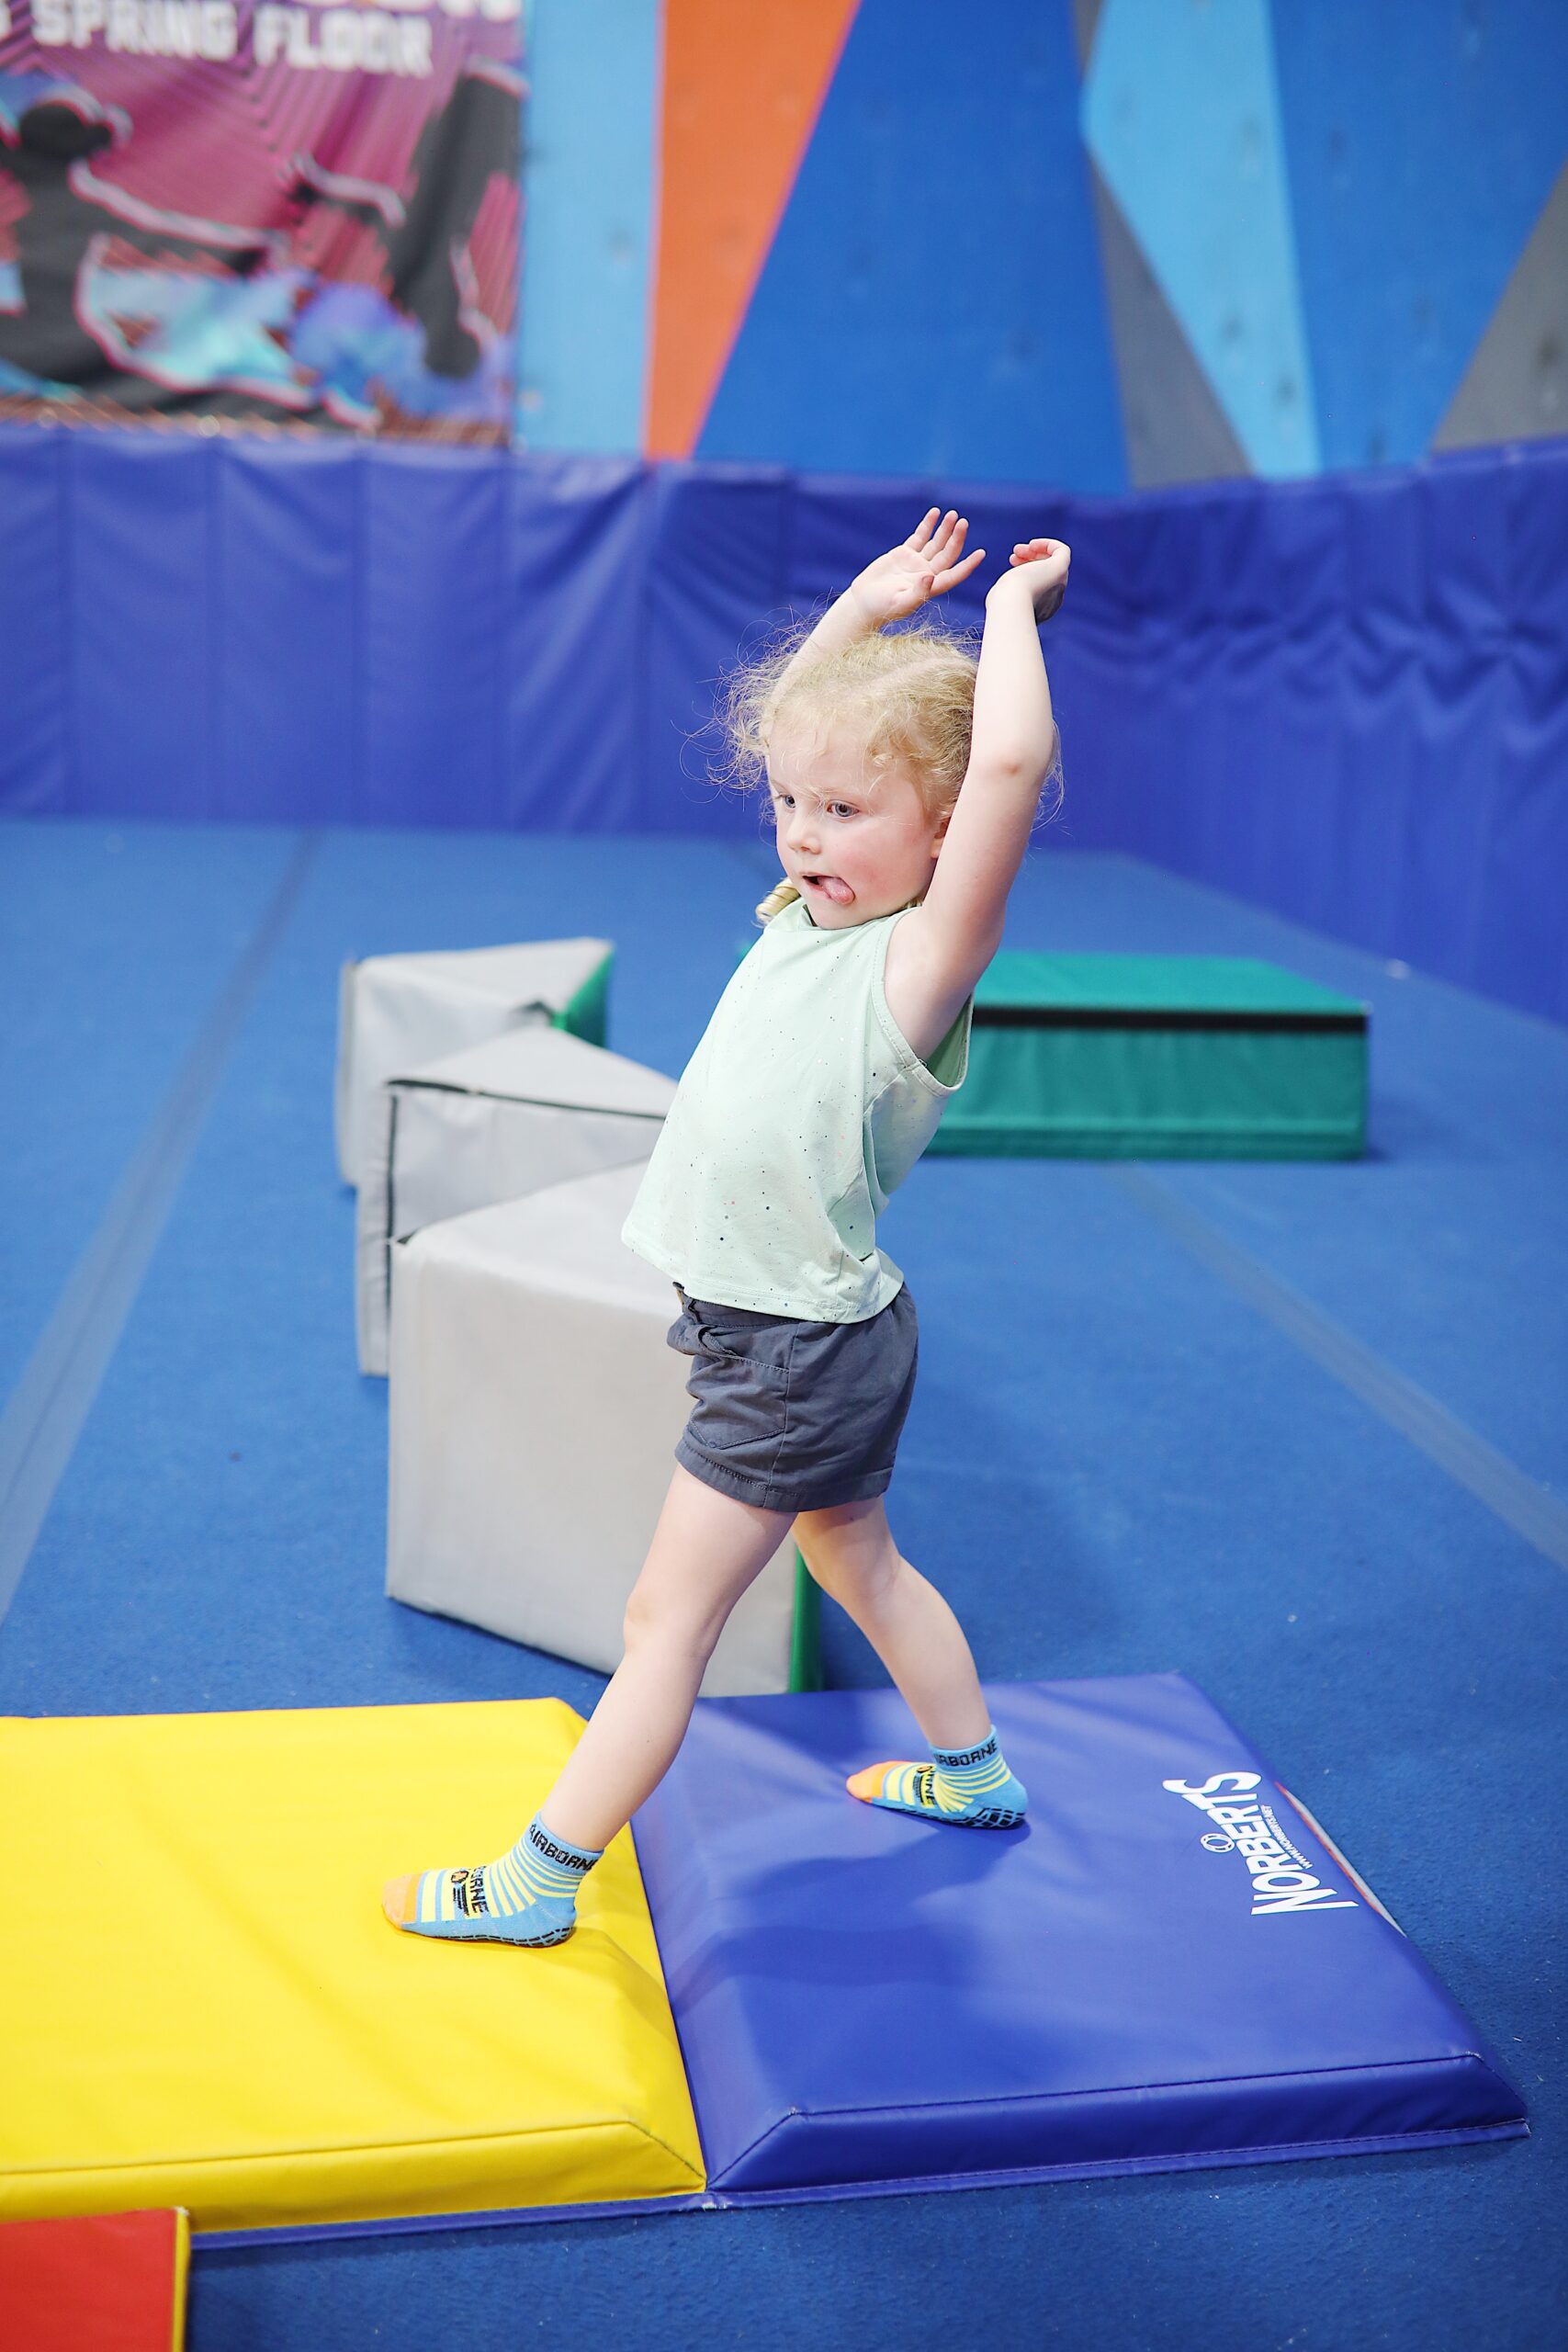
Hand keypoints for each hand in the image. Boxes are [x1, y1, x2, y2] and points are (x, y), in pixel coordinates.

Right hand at [849, 508, 986, 627]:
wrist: (863, 602)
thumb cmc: (881, 609)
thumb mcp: (899, 603)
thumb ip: (917, 592)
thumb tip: (930, 577)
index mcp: (931, 588)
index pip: (954, 574)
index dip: (968, 565)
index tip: (981, 553)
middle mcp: (928, 574)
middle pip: (948, 554)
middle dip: (956, 539)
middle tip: (963, 522)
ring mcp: (917, 563)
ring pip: (936, 543)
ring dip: (945, 529)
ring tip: (952, 514)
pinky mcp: (904, 554)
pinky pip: (920, 536)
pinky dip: (927, 525)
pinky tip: (935, 513)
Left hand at [993, 535, 1069, 623]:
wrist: (1010, 606)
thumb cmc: (1001, 604)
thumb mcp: (1000, 598)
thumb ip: (1006, 592)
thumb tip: (1007, 584)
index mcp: (1042, 609)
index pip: (1040, 582)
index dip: (1027, 566)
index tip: (1012, 560)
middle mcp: (1054, 598)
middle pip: (1047, 571)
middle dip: (1030, 558)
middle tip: (1014, 554)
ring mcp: (1058, 584)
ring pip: (1053, 561)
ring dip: (1035, 551)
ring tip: (1017, 549)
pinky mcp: (1061, 570)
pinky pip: (1062, 551)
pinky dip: (1047, 543)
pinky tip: (1032, 544)